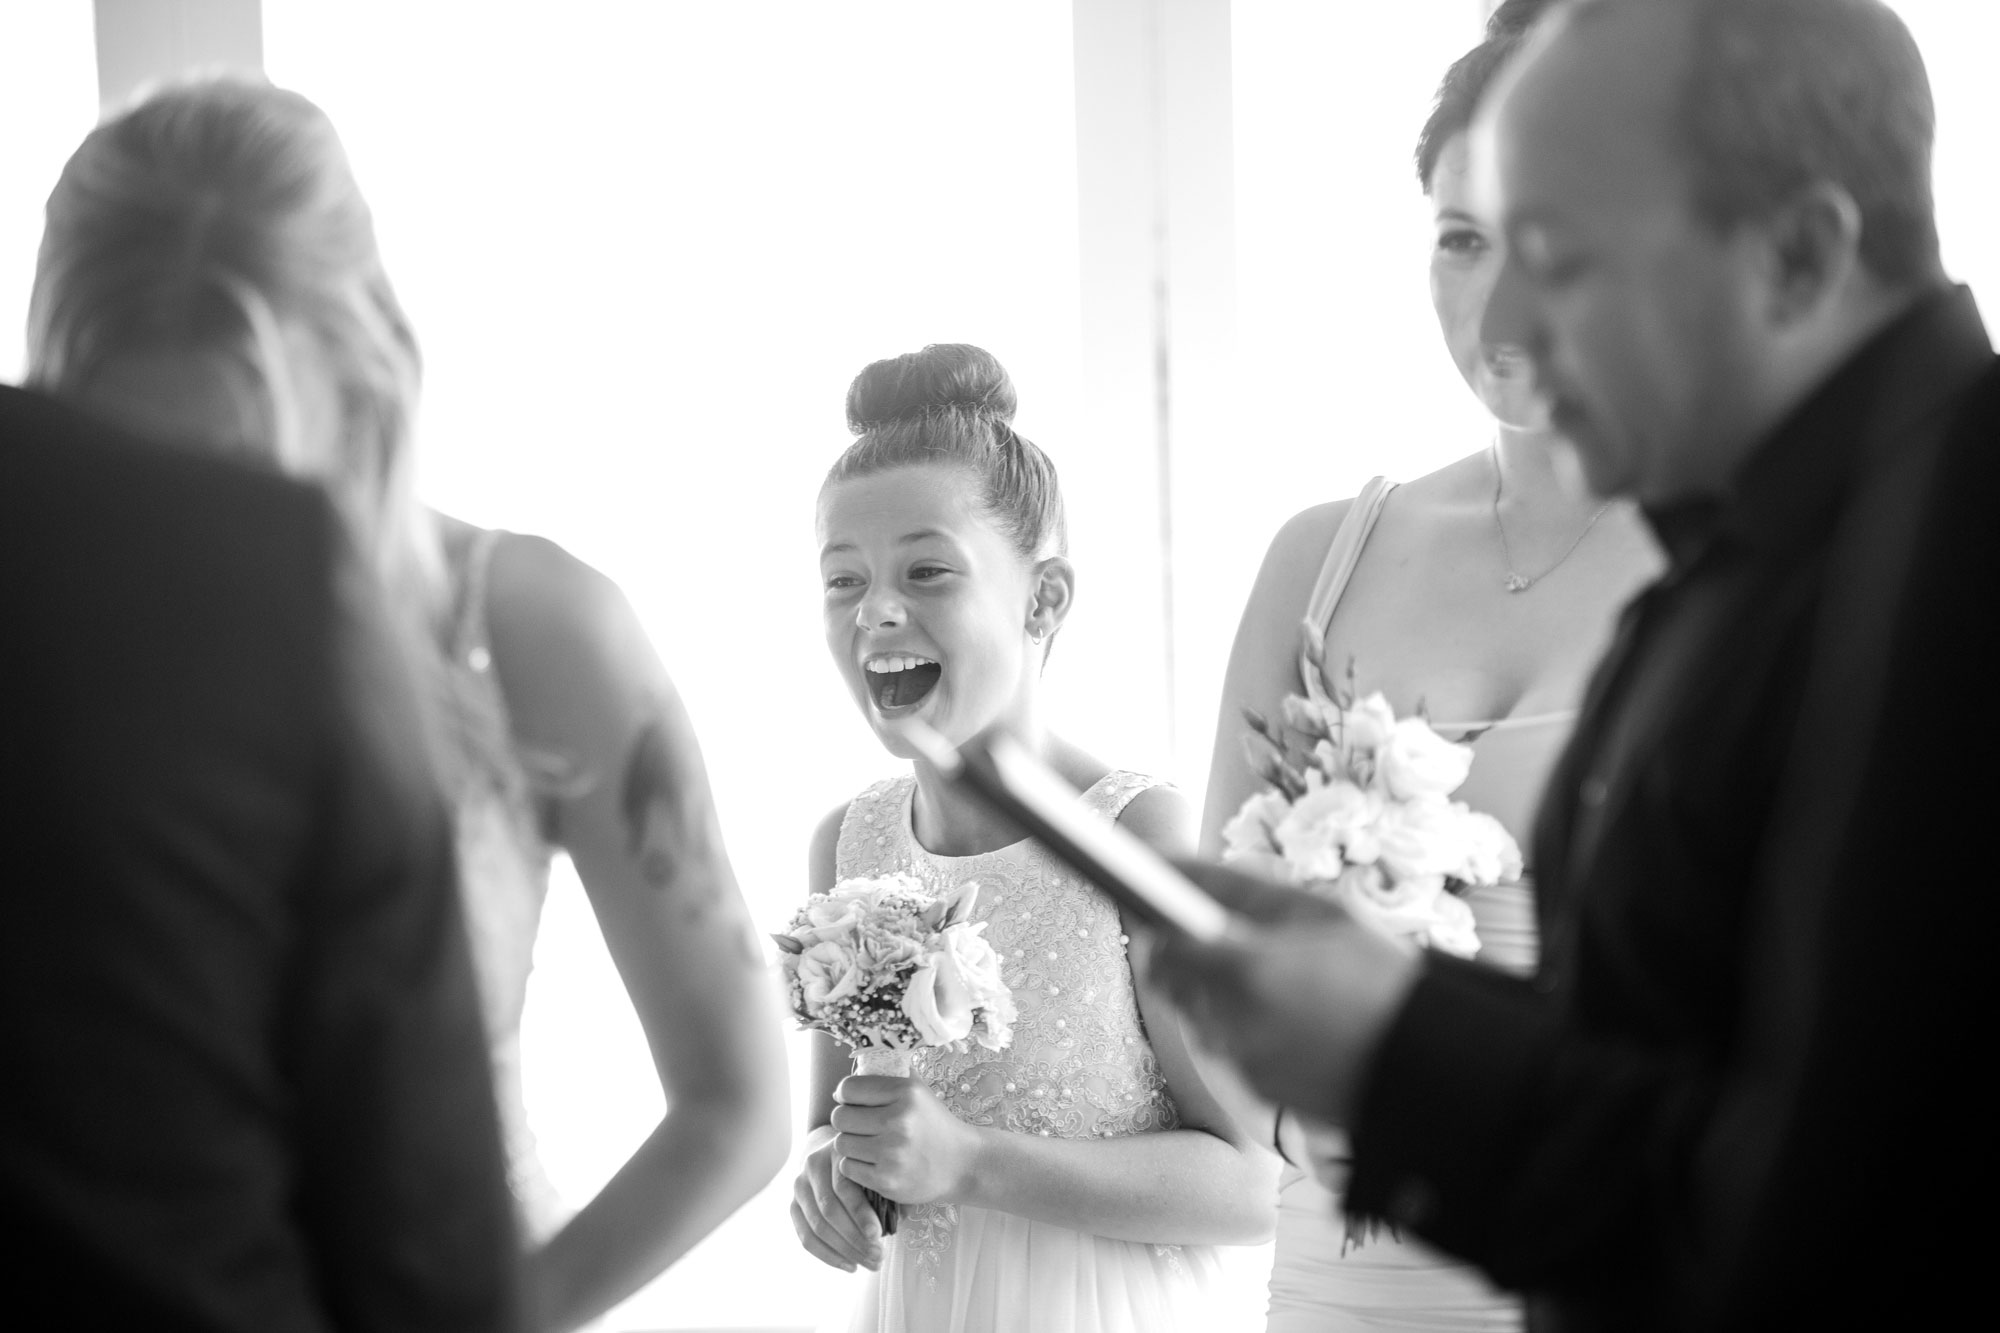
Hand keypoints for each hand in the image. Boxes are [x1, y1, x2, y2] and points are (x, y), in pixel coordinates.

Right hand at [790, 1126, 882, 1272]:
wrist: (836, 1153)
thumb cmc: (867, 1164)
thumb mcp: (878, 1167)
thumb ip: (889, 1189)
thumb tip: (903, 1216)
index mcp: (837, 1152)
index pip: (844, 1187)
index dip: (860, 1213)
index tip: (877, 1235)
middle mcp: (813, 1165)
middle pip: (829, 1210)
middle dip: (855, 1238)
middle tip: (879, 1256)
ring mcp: (800, 1186)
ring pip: (817, 1226)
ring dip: (845, 1251)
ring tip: (870, 1263)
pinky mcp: (794, 1205)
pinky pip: (806, 1237)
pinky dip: (828, 1255)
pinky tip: (850, 1265)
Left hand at [830, 1074, 981, 1208]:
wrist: (963, 1164)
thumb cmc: (935, 1124)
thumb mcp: (919, 1090)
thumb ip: (889, 1074)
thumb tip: (844, 1084)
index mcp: (906, 1093)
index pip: (848, 1088)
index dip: (846, 1094)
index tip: (854, 1101)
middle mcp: (898, 1122)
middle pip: (840, 1117)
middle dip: (846, 1120)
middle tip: (860, 1125)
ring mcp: (891, 1154)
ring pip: (841, 1143)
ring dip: (850, 1144)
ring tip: (868, 1144)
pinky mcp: (886, 1181)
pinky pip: (848, 1168)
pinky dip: (856, 1165)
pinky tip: (873, 1162)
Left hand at [1141, 858, 1421, 1124]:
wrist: (1432, 1063)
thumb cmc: (1378, 975)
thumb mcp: (1316, 913)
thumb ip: (1237, 889)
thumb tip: (1170, 865)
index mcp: (1244, 972)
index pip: (1163, 950)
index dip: (1162, 931)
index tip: (1162, 913)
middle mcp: (1233, 1025)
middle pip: (1175, 985)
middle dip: (1193, 961)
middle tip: (1239, 943)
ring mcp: (1245, 1065)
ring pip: (1205, 1017)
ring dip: (1226, 997)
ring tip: (1289, 984)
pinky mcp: (1262, 1094)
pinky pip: (1237, 1050)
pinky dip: (1253, 1031)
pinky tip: (1301, 1022)